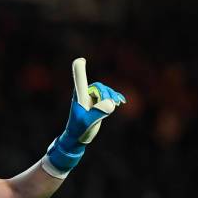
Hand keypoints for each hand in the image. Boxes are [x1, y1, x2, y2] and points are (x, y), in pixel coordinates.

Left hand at [45, 58, 125, 173]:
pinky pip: (107, 96)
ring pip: (105, 91)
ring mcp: (91, 99)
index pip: (80, 80)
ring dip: (112, 95)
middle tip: (112, 104)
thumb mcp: (87, 122)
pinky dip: (115, 97)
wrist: (77, 138)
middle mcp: (84, 95)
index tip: (80, 60)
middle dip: (107, 93)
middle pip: (99, 87)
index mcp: (79, 96)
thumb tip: (110, 103)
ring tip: (117, 103)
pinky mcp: (97, 104)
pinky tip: (120, 101)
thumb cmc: (78, 129)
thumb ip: (98, 112)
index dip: (80, 69)